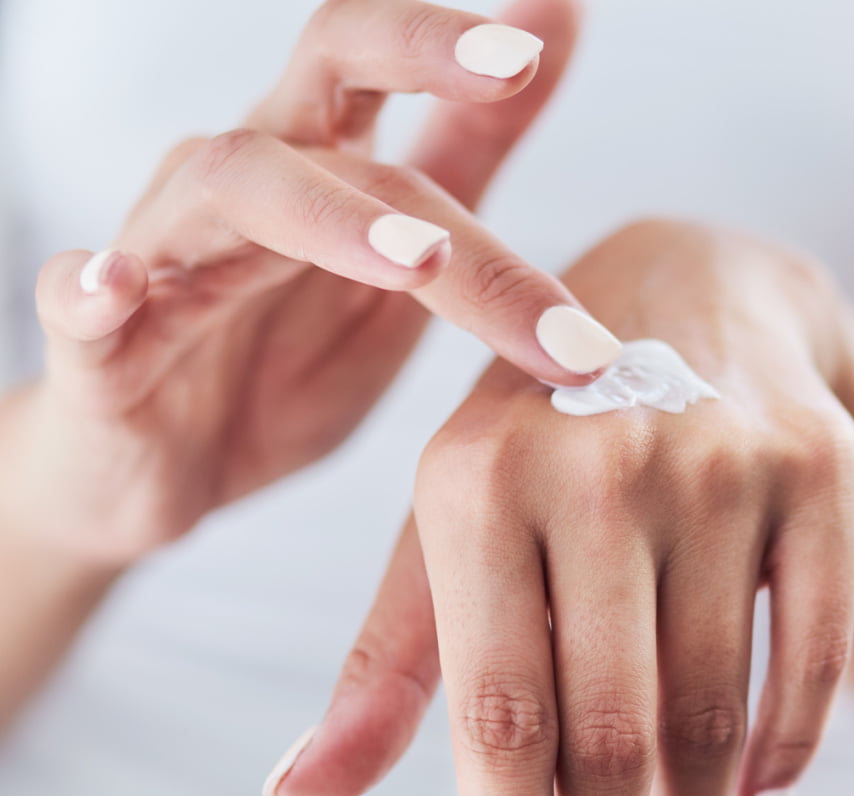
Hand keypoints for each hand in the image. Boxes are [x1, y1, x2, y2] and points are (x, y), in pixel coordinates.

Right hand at [3, 0, 597, 563]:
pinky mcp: (102, 352)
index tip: (538, 46)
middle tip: (506, 68)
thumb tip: (560, 16)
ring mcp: (167, 255)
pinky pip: (76, 307)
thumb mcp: (409, 259)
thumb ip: (474, 148)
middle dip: (411, 58)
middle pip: (315, 82)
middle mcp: (246, 183)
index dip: (451, 45)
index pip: (380, 66)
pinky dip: (88, 292)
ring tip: (418, 262)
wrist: (176, 475)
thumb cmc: (287, 361)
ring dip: (327, 216)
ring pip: (231, 190)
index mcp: (323, 164)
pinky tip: (110, 290)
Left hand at [280, 220, 853, 795]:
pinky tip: (752, 779)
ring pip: (711, 712)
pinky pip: (816, 660)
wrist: (686, 293)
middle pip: (609, 732)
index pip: (500, 716)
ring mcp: (722, 461)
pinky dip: (784, 754)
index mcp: (480, 478)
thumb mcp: (450, 515)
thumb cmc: (545, 428)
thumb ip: (387, 660)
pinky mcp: (819, 467)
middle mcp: (601, 462)